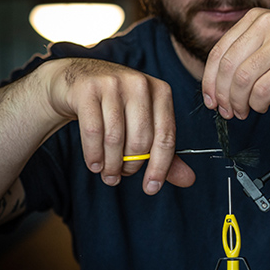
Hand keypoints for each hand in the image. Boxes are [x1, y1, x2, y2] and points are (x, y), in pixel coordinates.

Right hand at [44, 58, 194, 193]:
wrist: (80, 80)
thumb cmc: (118, 107)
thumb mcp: (144, 124)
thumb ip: (165, 152)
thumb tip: (189, 180)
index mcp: (161, 92)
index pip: (166, 136)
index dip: (160, 167)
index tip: (151, 188)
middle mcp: (140, 84)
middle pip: (141, 139)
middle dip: (131, 165)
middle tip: (122, 175)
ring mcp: (113, 83)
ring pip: (116, 138)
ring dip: (111, 164)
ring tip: (108, 174)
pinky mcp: (88, 89)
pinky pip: (93, 131)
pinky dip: (94, 154)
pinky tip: (95, 164)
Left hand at [201, 8, 269, 118]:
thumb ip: (252, 50)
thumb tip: (221, 79)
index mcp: (258, 18)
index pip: (220, 51)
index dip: (209, 79)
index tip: (211, 98)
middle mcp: (269, 25)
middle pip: (228, 66)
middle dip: (222, 94)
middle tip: (226, 110)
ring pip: (243, 79)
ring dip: (238, 102)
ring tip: (243, 111)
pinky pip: (263, 90)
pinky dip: (257, 104)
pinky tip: (262, 106)